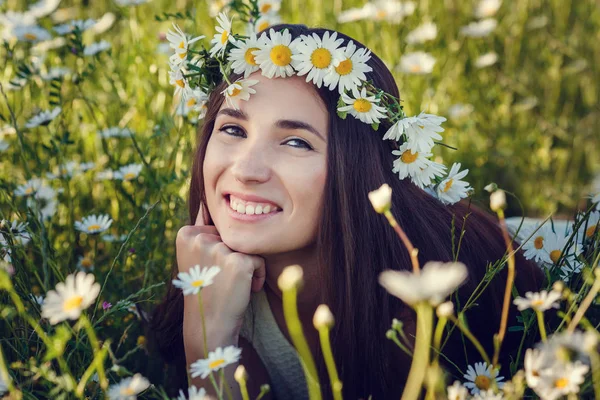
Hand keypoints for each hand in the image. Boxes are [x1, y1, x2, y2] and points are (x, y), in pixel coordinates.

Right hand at [176, 201, 266, 331]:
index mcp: (185, 233)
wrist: (209, 324)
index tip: (208, 272)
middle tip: (220, 280)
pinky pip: (259, 259)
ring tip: (230, 285)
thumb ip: (201, 230)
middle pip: (233, 236)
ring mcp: (218, 249)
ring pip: (247, 246)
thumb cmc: (205, 290)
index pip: (217, 228)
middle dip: (233, 257)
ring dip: (246, 266)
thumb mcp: (195, 257)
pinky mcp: (238, 261)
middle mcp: (200, 238)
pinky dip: (257, 275)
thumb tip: (205, 204)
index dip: (219, 251)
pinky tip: (243, 289)